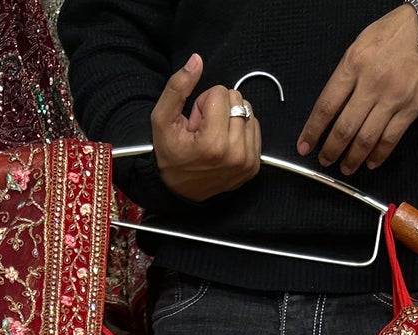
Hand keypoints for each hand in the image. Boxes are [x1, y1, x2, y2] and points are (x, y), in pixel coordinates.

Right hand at [152, 54, 262, 201]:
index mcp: (214, 144)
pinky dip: (240, 130)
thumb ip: (177, 87)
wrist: (180, 191)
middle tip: (204, 131)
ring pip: (248, 111)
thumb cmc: (170, 155)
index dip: (204, 103)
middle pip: (237, 99)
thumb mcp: (162, 119)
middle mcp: (235, 153)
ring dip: (230, 119)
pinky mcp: (254, 166)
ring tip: (213, 138)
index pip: (220, 93)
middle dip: (218, 109)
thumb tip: (197, 60)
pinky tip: (225, 144)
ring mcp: (247, 161)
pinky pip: (255, 127)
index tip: (195, 124)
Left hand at [298, 5, 417, 174]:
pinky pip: (390, 139)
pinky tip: (370, 162)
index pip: (326, 106)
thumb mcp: (360, 46)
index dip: (313, 131)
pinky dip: (378, 155)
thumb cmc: (393, 35)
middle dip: (331, 150)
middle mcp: (371, 84)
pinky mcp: (410, 109)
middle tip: (325, 160)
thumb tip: (331, 108)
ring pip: (366, 138)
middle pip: (344, 128)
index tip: (304, 146)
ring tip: (346, 168)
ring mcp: (392, 98)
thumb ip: (345, 75)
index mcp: (354, 65)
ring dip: (353, 158)